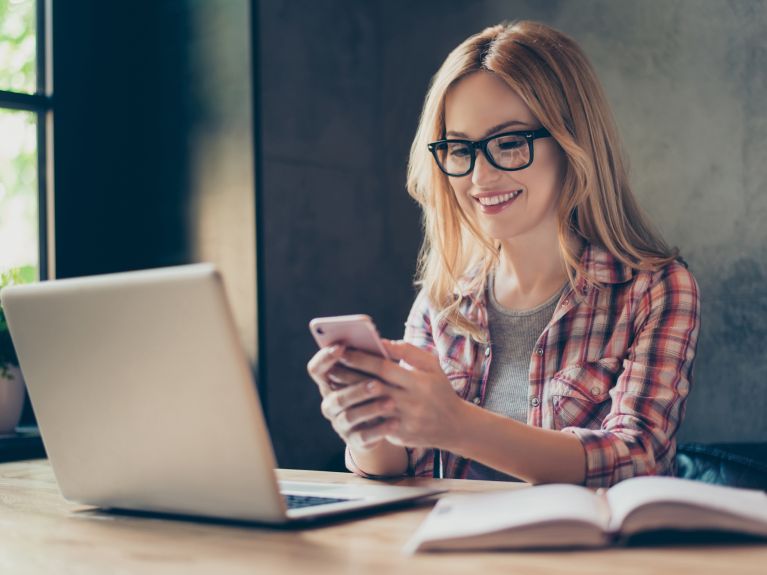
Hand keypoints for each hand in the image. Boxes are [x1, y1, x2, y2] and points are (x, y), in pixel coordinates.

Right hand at [306, 345, 398, 450]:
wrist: (381, 422)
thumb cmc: (376, 387)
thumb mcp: (373, 373)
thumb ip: (371, 359)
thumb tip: (383, 344)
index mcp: (329, 383)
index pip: (316, 369)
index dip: (325, 358)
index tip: (341, 347)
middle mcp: (330, 404)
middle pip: (336, 397)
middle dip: (356, 389)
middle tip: (377, 383)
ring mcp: (340, 423)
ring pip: (350, 416)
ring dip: (371, 408)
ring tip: (391, 402)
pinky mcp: (354, 440)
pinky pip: (364, 436)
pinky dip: (380, 430)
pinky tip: (395, 422)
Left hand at [335, 340, 464, 449]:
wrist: (454, 425)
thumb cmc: (439, 389)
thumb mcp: (431, 365)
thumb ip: (407, 351)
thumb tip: (381, 341)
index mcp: (418, 382)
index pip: (383, 368)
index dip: (361, 359)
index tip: (343, 350)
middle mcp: (410, 402)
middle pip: (372, 387)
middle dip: (349, 376)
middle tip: (331, 366)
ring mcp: (404, 421)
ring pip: (370, 407)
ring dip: (351, 395)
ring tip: (335, 384)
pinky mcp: (399, 435)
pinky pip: (375, 423)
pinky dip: (360, 412)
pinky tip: (347, 403)